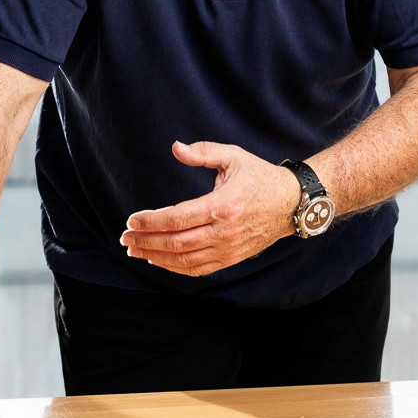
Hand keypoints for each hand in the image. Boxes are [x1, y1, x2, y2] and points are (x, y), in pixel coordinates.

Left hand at [120, 142, 301, 277]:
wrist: (292, 203)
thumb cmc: (260, 177)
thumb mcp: (234, 156)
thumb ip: (203, 152)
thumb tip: (175, 148)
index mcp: (223, 205)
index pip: (177, 217)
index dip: (151, 221)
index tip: (132, 220)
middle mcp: (225, 231)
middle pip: (176, 243)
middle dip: (146, 241)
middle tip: (125, 237)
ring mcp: (229, 248)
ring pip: (184, 260)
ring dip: (155, 257)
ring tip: (135, 250)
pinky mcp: (232, 258)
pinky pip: (199, 269)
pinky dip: (175, 269)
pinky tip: (159, 261)